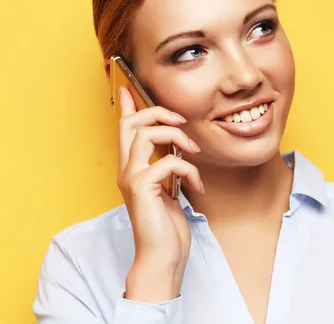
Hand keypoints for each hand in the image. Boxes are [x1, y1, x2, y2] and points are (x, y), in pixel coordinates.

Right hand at [116, 86, 202, 302]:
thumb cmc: (167, 227)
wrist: (163, 256)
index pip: (124, 130)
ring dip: (175, 137)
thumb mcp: (169, 190)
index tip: (128, 88)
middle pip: (131, 124)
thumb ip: (167, 169)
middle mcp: (127, 170)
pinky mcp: (142, 190)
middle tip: (181, 121)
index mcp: (133, 169)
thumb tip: (176, 152)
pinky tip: (197, 185)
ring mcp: (132, 179)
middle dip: (157, 113)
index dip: (127, 107)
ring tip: (194, 152)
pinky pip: (166, 163)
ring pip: (145, 135)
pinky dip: (188, 169)